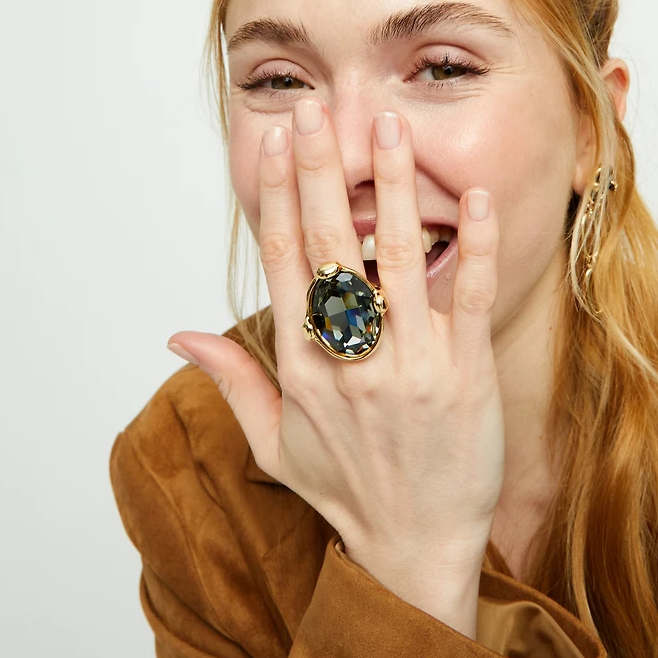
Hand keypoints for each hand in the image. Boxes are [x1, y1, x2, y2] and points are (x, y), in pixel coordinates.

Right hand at [168, 98, 504, 579]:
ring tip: (387, 127)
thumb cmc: (345, 492)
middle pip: (328, 244)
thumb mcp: (274, 443)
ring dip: (390, 187)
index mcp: (302, 367)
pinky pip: (469, 297)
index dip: (276, 196)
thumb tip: (181, 335)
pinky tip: (475, 197)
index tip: (277, 143)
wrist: (415, 547)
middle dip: (320, 170)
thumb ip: (233, 380)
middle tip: (317, 110)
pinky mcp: (466, 373)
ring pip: (395, 258)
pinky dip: (474, 246)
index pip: (282, 261)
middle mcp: (351, 358)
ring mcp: (411, 364)